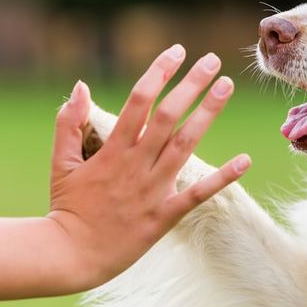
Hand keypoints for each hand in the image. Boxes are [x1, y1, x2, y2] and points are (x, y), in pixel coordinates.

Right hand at [47, 45, 250, 288]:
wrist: (70, 255)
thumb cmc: (66, 207)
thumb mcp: (60, 162)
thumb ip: (69, 123)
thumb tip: (81, 86)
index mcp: (111, 150)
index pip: (138, 101)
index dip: (158, 73)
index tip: (177, 52)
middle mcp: (135, 165)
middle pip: (168, 116)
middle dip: (191, 85)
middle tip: (212, 60)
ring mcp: (152, 190)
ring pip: (185, 145)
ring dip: (208, 114)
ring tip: (227, 86)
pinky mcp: (164, 216)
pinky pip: (198, 194)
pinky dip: (222, 177)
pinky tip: (245, 159)